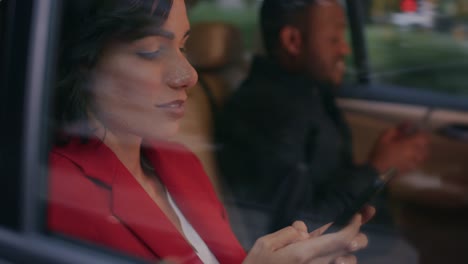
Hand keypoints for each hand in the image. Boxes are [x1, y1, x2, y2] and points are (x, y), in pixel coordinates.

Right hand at [243, 206, 374, 263]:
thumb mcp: (265, 245)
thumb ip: (287, 234)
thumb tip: (304, 229)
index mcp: (304, 254)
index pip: (340, 239)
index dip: (354, 226)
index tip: (357, 214)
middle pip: (349, 252)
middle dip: (356, 239)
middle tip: (354, 229)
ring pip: (347, 263)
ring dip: (348, 254)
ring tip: (342, 246)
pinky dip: (338, 262)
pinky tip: (334, 257)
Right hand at [369, 126, 429, 173]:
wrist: (377, 171)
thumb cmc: (380, 153)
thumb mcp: (385, 137)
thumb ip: (398, 129)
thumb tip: (408, 124)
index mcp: (410, 144)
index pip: (424, 136)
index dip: (420, 132)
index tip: (414, 131)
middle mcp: (416, 153)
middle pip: (426, 145)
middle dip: (421, 140)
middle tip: (412, 138)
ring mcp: (415, 162)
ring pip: (424, 154)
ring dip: (421, 149)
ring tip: (411, 147)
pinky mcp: (412, 169)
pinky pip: (419, 161)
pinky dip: (417, 157)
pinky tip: (408, 156)